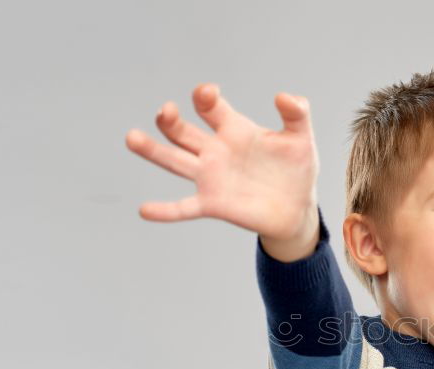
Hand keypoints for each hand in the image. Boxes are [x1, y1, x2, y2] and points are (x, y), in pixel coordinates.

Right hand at [125, 83, 319, 241]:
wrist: (297, 209)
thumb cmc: (297, 171)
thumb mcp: (302, 139)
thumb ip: (297, 114)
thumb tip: (284, 96)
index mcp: (234, 129)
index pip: (210, 107)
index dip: (205, 97)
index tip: (207, 93)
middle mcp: (215, 151)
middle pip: (182, 131)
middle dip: (170, 120)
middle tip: (166, 111)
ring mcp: (211, 178)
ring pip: (174, 161)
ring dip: (152, 150)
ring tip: (132, 138)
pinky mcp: (213, 204)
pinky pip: (184, 207)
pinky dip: (165, 210)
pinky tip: (145, 210)